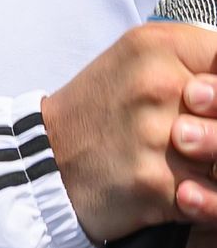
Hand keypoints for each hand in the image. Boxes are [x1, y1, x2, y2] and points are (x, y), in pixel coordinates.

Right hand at [41, 26, 216, 245]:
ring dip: (210, 164)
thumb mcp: (140, 59)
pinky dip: (204, 201)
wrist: (47, 157)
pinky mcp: (156, 183)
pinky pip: (212, 199)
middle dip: (216, 128)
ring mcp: (156, 135)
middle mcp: (158, 85)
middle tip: (190, 134)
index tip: (209, 104)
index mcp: (158, 46)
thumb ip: (196, 61)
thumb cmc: (101, 109)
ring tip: (189, 161)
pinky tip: (186, 192)